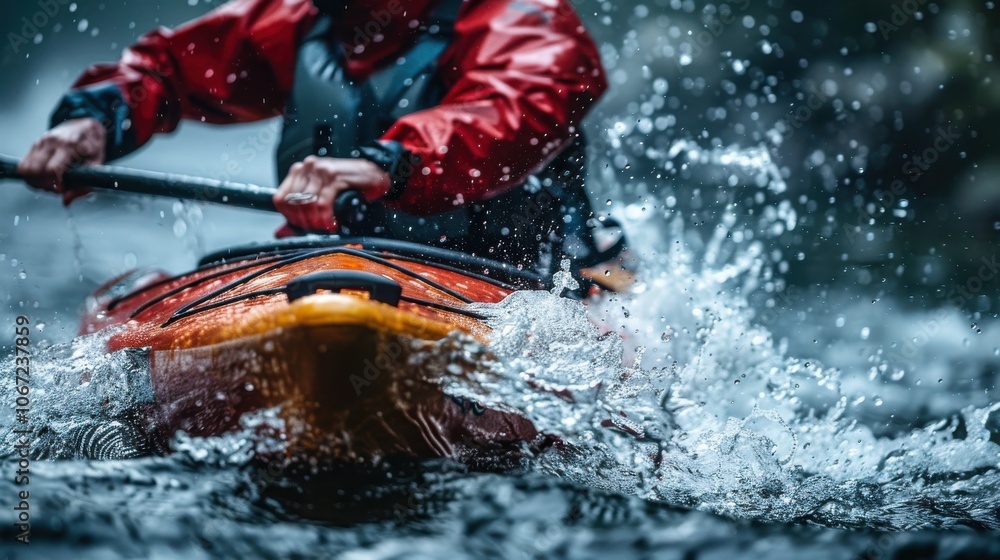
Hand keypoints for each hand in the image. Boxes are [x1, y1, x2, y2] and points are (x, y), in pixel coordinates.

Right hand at [18, 118, 105, 204]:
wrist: (85, 126)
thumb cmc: (92, 146)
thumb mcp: (97, 164)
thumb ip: (84, 184)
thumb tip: (66, 201)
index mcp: (70, 146)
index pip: (52, 170)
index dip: (55, 185)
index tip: (62, 189)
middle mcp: (52, 142)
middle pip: (36, 171)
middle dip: (45, 185)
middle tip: (57, 187)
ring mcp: (41, 142)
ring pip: (26, 169)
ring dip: (36, 181)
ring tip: (50, 182)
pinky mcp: (35, 144)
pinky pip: (23, 164)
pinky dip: (30, 175)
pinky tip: (43, 177)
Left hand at [273, 156, 389, 235]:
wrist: (374, 175)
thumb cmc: (348, 186)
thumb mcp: (322, 196)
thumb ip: (301, 213)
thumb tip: (281, 233)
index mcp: (300, 171)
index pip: (281, 198)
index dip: (289, 217)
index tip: (303, 226)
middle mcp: (308, 167)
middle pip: (294, 203)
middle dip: (304, 222)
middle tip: (317, 230)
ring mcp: (321, 170)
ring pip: (307, 203)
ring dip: (316, 221)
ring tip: (325, 227)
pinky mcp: (335, 176)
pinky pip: (323, 202)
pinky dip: (326, 217)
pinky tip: (332, 223)